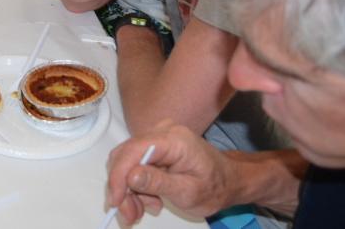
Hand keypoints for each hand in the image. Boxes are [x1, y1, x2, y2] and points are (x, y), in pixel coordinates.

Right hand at [106, 123, 236, 224]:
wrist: (228, 181)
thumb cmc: (214, 188)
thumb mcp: (188, 192)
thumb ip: (159, 183)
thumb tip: (130, 176)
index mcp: (173, 139)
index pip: (134, 150)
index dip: (119, 175)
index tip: (116, 201)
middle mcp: (161, 131)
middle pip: (126, 156)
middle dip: (123, 187)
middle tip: (128, 213)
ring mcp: (157, 137)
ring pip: (127, 163)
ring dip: (129, 190)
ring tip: (140, 212)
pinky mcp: (155, 147)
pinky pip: (135, 165)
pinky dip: (137, 186)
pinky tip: (149, 201)